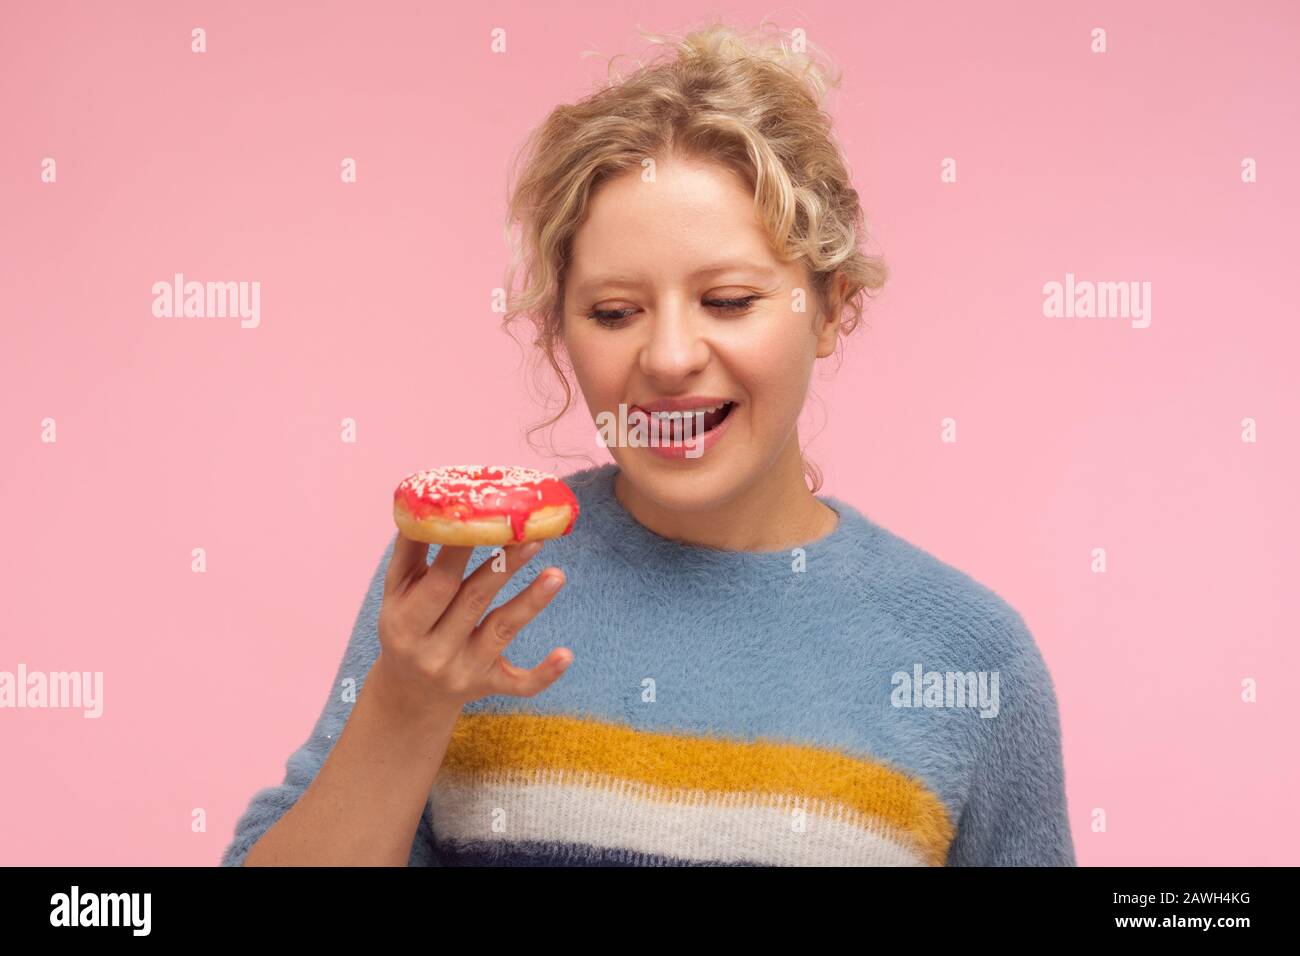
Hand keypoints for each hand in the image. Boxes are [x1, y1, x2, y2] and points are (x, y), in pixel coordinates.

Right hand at [372, 534, 570, 713]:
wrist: (410, 695)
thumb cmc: (407, 627)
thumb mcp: (396, 594)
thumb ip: (411, 551)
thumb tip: (428, 500)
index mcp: (405, 623)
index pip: (439, 581)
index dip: (461, 550)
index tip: (485, 517)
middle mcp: (433, 651)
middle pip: (472, 601)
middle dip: (502, 567)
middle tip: (532, 535)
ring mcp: (463, 672)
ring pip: (501, 632)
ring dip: (530, 602)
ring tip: (557, 574)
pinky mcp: (489, 686)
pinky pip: (520, 685)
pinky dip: (544, 673)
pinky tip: (566, 654)